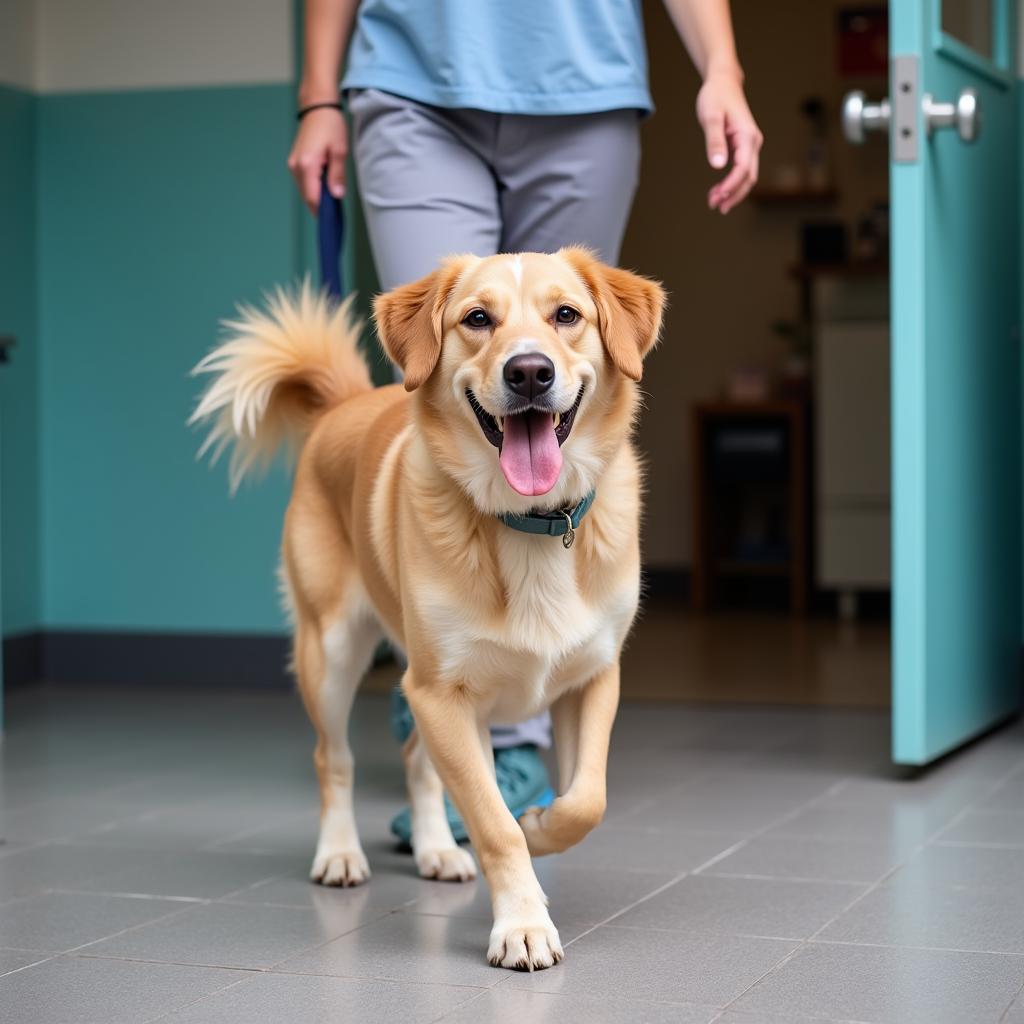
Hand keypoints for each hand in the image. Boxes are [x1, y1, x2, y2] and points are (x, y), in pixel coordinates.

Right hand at [287, 107, 347, 215]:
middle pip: (307, 197)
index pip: (313, 199)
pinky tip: (325, 183)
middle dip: (321, 205)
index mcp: (307, 166)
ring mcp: (293, 165)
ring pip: (305, 191)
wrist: (317, 107)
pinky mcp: (294, 162)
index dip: (323, 212)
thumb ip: (337, 176)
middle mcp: (296, 167)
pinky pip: (304, 182)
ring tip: (333, 191)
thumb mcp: (340, 151)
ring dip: (318, 195)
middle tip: (337, 208)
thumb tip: (336, 196)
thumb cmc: (330, 125)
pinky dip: (314, 186)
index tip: (333, 219)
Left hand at [696, 69, 762, 213]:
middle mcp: (753, 143)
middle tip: (714, 206)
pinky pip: (741, 170)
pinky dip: (732, 183)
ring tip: (714, 203)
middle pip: (748, 177)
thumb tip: (717, 165)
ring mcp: (750, 146)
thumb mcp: (711, 117)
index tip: (717, 197)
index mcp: (748, 136)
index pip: (743, 168)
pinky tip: (719, 191)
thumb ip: (714, 140)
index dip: (731, 186)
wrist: (723, 82)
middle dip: (733, 194)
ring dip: (733, 192)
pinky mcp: (744, 147)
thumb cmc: (716, 96)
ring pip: (747, 176)